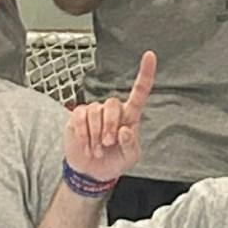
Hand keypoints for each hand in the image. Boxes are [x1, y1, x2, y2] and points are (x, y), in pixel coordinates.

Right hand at [66, 48, 154, 184]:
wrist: (92, 172)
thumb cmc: (115, 161)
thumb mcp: (130, 158)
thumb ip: (131, 144)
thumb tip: (124, 130)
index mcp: (130, 115)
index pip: (139, 91)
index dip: (145, 73)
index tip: (149, 55)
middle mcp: (112, 110)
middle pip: (112, 104)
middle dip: (109, 126)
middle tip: (108, 144)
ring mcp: (94, 112)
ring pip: (95, 111)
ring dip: (96, 135)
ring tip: (97, 150)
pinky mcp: (77, 117)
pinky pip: (79, 117)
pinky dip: (83, 134)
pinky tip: (86, 145)